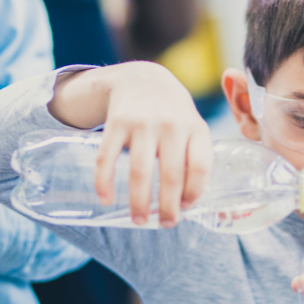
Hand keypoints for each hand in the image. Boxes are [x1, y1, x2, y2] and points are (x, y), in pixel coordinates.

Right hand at [50, 62, 212, 227]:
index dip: (194, 192)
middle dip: (168, 206)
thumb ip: (196, 158)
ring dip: (138, 201)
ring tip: (139, 220)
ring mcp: (143, 122)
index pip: (200, 166)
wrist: (142, 79)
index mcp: (195, 128)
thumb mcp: (194, 128)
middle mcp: (171, 124)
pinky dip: (104, 181)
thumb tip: (190, 203)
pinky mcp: (117, 121)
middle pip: (171, 174)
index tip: (186, 208)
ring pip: (139, 171)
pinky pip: (107, 157)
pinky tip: (105, 199)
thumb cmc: (174, 115)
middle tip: (165, 225)